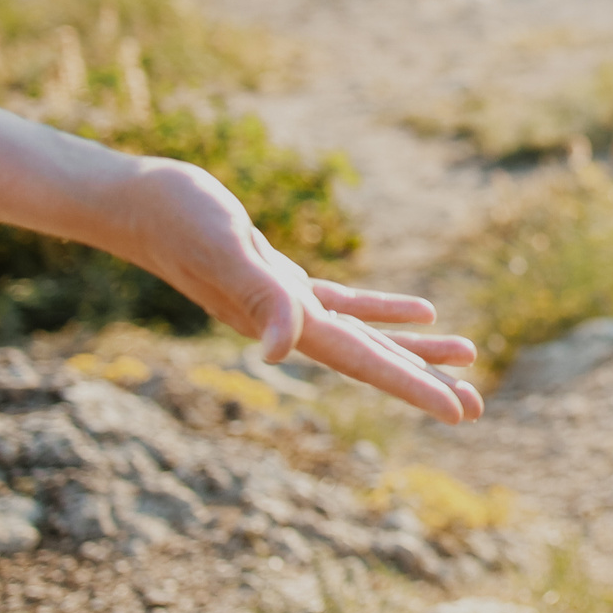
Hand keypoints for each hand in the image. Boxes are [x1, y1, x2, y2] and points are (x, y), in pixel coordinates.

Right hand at [106, 157, 484, 423]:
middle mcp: (291, 324)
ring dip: (415, 349)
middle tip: (477, 407)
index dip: (416, 387)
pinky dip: (383, 309)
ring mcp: (287, 303)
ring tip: (467, 356)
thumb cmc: (180, 222)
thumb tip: (280, 352)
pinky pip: (347, 303)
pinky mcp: (281, 277)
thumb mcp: (230, 252)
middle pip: (374, 362)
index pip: (366, 364)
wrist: (135, 201)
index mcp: (289, 325)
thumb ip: (260, 299)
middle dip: (426, 383)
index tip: (462, 411)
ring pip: (367, 335)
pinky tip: (419, 310)